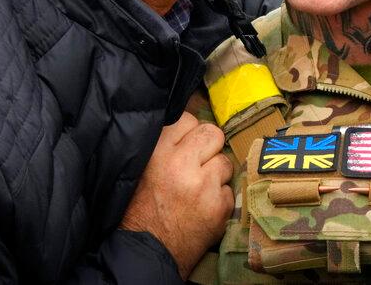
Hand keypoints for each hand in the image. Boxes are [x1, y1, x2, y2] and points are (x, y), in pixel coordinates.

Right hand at [120, 112, 232, 278]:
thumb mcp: (141, 167)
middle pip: (213, 133)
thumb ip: (163, 144)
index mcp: (159, 151)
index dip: (189, 132)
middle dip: (209, 146)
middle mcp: (182, 164)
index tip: (186, 145)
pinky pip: (230, 189)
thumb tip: (185, 126)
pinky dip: (219, 198)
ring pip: (225, 162)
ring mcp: (204, 186)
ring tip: (200, 187)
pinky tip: (204, 206)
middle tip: (199, 161)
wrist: (149, 250)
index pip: (188, 119)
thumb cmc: (140, 209)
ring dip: (216, 173)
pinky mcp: (220, 206)